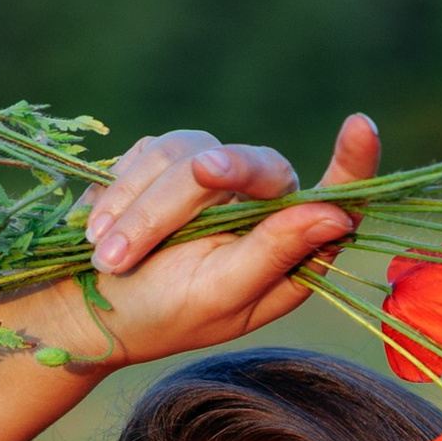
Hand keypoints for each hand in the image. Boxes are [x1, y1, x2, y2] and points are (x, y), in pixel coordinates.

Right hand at [10, 116, 380, 369]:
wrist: (82, 305)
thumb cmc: (158, 315)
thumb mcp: (219, 293)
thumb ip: (275, 253)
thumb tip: (337, 213)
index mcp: (288, 251)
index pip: (337, 199)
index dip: (353, 163)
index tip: (359, 125)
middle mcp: (259, 208)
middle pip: (255, 164)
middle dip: (201, 185)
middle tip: (177, 191)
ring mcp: (214, 182)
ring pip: (192, 153)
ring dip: (141, 207)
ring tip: (108, 253)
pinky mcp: (169, 162)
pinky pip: (153, 150)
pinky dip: (121, 192)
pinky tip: (99, 229)